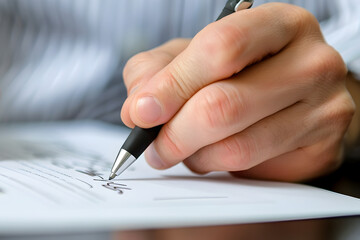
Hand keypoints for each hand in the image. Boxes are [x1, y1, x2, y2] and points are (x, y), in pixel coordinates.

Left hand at [121, 3, 353, 181]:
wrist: (295, 94)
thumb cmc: (243, 70)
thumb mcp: (195, 55)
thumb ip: (158, 71)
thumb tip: (139, 108)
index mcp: (280, 24)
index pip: (221, 48)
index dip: (173, 84)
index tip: (142, 112)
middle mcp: (312, 62)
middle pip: (225, 104)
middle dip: (174, 133)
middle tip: (155, 146)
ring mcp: (325, 107)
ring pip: (237, 145)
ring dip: (194, 155)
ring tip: (184, 148)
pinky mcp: (322, 148)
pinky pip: (253, 167)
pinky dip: (219, 166)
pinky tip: (214, 153)